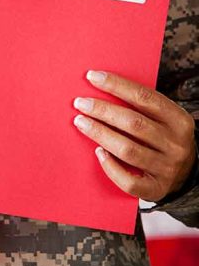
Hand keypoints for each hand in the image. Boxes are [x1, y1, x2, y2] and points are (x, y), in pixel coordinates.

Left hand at [73, 70, 196, 201]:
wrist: (186, 173)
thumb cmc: (162, 138)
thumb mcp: (163, 119)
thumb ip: (140, 106)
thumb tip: (100, 85)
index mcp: (179, 121)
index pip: (145, 98)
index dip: (116, 85)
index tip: (92, 76)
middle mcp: (175, 144)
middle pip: (133, 123)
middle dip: (102, 110)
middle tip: (79, 103)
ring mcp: (167, 168)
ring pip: (127, 150)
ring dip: (99, 134)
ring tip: (80, 122)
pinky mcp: (156, 189)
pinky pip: (129, 181)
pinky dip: (110, 167)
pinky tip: (97, 152)